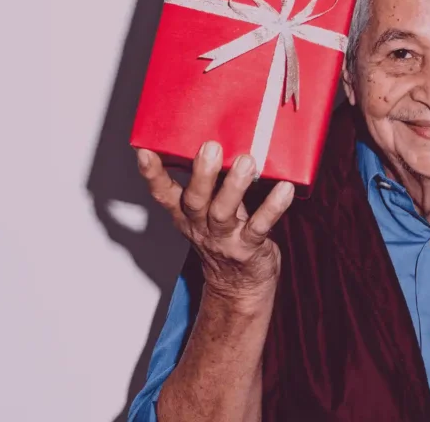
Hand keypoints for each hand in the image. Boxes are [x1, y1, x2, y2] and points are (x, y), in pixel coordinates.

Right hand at [136, 141, 294, 302]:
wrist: (239, 287)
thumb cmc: (226, 238)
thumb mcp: (209, 214)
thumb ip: (211, 185)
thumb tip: (220, 142)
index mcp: (186, 215)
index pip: (163, 194)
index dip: (153, 175)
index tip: (145, 152)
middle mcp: (201, 226)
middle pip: (195, 200)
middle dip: (201, 174)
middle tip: (210, 147)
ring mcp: (224, 239)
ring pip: (224, 212)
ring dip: (235, 186)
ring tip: (246, 162)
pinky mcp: (249, 248)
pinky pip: (260, 226)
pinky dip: (273, 207)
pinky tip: (284, 189)